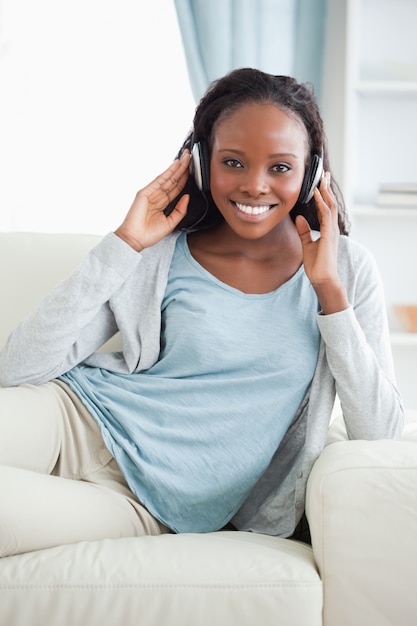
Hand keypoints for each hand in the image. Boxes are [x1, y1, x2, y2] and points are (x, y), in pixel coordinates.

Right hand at [114, 151, 190, 250]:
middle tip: (191, 157)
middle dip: (182, 169)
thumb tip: (187, 197)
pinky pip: (159, 180)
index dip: (184, 180)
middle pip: (173, 180)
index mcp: (162, 204)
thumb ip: (180, 211)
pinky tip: (175, 165)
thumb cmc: (149, 234)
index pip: (176, 189)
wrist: (135, 239)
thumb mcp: (171, 223)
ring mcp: (151, 193)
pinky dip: (168, 172)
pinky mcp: (145, 192)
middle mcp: (157, 197)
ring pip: (167, 178)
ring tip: (186, 158)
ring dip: (177, 167)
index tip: (193, 171)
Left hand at [295, 172, 348, 313]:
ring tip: (322, 179)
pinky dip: (321, 204)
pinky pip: (326, 216)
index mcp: (328, 230)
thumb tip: (298, 218)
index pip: (326, 208)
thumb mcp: (307, 245)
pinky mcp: (329, 236)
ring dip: (325, 192)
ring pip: (330, 207)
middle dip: (327, 188)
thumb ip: (304, 231)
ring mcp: (332, 232)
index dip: (323, 195)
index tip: (320, 183)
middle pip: (330, 203)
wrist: (322, 279)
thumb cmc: (317, 266)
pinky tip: (317, 195)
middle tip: (324, 174)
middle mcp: (332, 229)